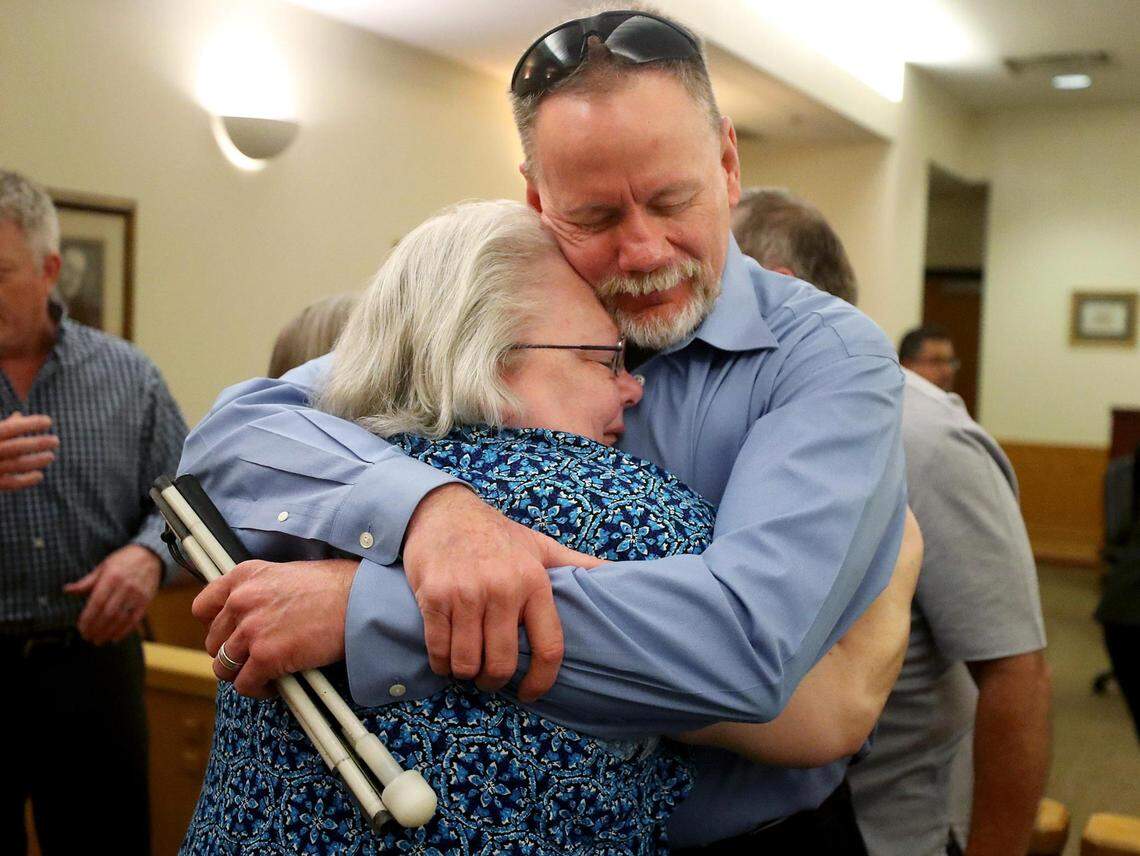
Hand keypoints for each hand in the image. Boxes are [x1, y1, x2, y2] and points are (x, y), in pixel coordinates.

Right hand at [0, 412, 57, 490]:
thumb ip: (1, 427)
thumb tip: (19, 416)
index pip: (11, 428)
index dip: (31, 423)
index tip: (48, 421)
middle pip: (18, 447)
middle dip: (39, 443)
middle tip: (56, 441)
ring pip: (17, 465)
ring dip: (37, 461)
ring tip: (50, 457)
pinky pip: (11, 483)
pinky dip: (27, 480)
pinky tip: (39, 476)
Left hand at [64, 544, 161, 643]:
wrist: (151, 555)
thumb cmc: (123, 561)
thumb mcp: (104, 566)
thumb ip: (86, 582)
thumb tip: (67, 590)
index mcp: (112, 577)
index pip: (97, 602)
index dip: (88, 618)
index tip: (81, 628)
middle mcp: (125, 587)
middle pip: (108, 613)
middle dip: (96, 628)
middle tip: (87, 638)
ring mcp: (137, 594)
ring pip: (121, 619)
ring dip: (108, 632)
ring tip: (98, 640)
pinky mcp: (146, 600)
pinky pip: (135, 619)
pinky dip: (125, 631)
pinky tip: (115, 638)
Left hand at [192, 558, 358, 696]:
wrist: (360, 601)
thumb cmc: (335, 587)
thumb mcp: (286, 574)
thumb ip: (260, 592)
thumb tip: (251, 617)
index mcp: (244, 576)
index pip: (202, 607)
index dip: (214, 627)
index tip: (228, 636)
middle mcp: (241, 600)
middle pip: (213, 642)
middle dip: (232, 654)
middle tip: (254, 658)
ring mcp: (251, 629)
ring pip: (224, 667)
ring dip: (243, 674)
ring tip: (264, 674)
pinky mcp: (266, 656)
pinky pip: (245, 684)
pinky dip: (259, 689)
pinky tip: (277, 685)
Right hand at [403, 484, 602, 701]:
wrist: (444, 511)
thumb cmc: (497, 535)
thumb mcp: (540, 546)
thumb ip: (576, 563)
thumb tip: (614, 571)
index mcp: (534, 582)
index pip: (548, 647)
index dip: (541, 680)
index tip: (531, 693)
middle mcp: (502, 589)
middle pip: (502, 663)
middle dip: (495, 681)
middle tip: (491, 678)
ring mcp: (465, 593)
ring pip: (467, 662)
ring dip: (467, 674)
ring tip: (468, 667)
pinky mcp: (434, 596)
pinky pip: (439, 649)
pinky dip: (442, 663)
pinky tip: (447, 658)